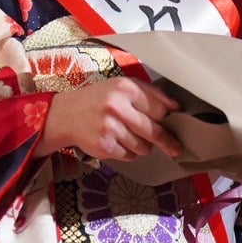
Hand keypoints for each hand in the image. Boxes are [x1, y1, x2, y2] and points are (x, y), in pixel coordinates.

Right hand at [36, 77, 182, 160]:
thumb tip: (176, 107)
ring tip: (129, 135)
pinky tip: (116, 141)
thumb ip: (149, 93)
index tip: (177, 124)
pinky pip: (129, 155)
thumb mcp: (120, 87)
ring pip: (143, 147)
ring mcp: (110, 127)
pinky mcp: (104, 145)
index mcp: (125, 88)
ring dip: (142, 146)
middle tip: (175, 148)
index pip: (160, 108)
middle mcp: (117, 106)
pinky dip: (127, 152)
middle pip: (154, 131)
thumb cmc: (98, 99)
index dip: (169, 118)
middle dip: (167, 141)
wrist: (64, 114)